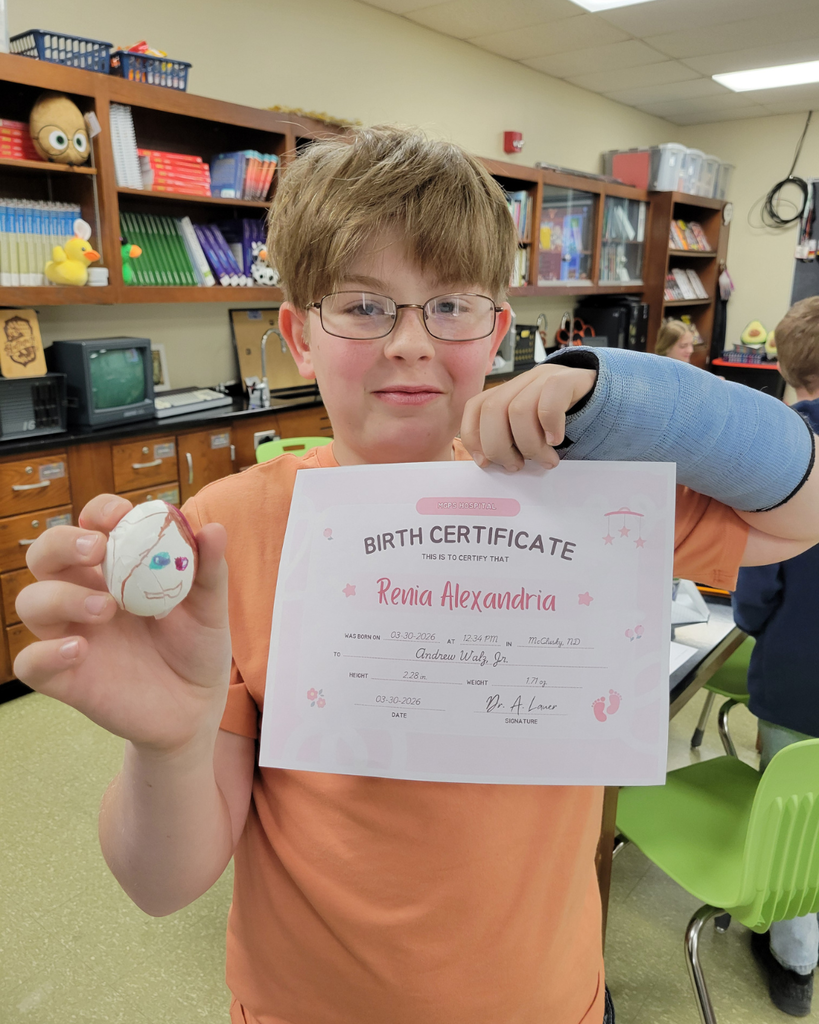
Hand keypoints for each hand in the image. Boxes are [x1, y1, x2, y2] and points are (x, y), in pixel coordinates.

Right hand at [14, 495, 231, 754]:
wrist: (197, 708)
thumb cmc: (197, 649)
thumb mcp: (210, 608)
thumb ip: (208, 570)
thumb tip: (213, 530)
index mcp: (117, 571)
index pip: (90, 526)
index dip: (98, 512)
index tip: (120, 515)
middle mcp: (85, 596)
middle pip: (45, 555)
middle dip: (61, 542)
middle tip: (96, 548)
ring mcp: (72, 635)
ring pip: (31, 602)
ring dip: (60, 596)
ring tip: (106, 608)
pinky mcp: (67, 678)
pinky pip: (30, 662)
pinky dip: (45, 652)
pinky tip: (80, 649)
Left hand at [461, 363, 596, 470]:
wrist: (608, 398)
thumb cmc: (565, 424)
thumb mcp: (533, 432)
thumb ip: (512, 441)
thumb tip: (491, 466)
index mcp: (508, 392)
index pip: (475, 407)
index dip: (473, 436)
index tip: (485, 462)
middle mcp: (523, 382)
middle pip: (492, 410)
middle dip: (499, 446)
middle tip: (517, 465)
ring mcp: (545, 377)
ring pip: (519, 410)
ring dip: (529, 444)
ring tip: (544, 460)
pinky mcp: (569, 379)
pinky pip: (550, 400)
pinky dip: (550, 426)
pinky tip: (556, 441)